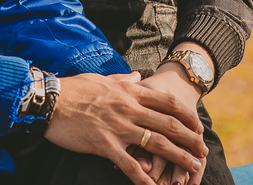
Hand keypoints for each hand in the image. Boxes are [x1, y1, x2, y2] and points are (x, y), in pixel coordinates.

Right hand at [44, 72, 205, 184]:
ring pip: (156, 144)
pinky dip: (145, 179)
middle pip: (169, 125)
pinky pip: (130, 165)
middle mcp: (129, 109)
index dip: (186, 116)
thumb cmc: (74, 89)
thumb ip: (124, 80)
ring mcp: (118, 127)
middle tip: (203, 152)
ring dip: (178, 158)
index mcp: (129, 92)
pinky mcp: (105, 145)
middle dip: (190, 140)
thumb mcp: (102, 79)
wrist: (50, 101)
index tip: (197, 127)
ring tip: (193, 169)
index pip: (166, 103)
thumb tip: (138, 77)